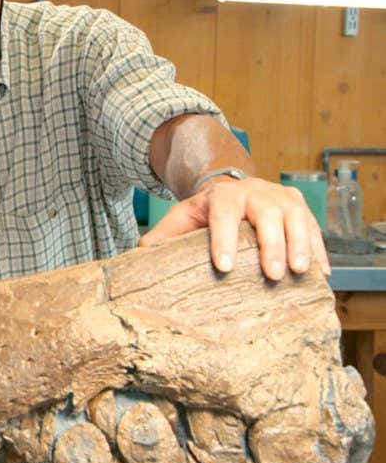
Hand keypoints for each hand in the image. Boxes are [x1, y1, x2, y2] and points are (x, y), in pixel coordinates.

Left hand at [139, 176, 329, 279]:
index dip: (223, 239)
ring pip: (296, 217)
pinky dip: (319, 249)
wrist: (233, 188)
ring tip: (300, 271)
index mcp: (222, 195)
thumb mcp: (182, 216)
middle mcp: (255, 192)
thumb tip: (139, 254)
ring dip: (300, 244)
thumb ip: (164, 234)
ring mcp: (281, 197)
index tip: (223, 266)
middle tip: (272, 274)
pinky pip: (313, 227)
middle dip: (270, 244)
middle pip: (267, 215)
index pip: (222, 215)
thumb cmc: (206, 210)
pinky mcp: (300, 206)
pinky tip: (322, 273)